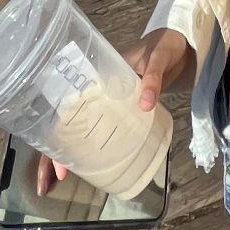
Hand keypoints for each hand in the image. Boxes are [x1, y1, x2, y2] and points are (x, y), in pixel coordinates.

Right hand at [36, 29, 190, 193]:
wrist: (181, 45)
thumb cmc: (164, 46)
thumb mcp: (159, 58)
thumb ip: (152, 78)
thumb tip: (143, 105)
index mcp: (98, 75)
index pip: (65, 105)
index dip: (53, 133)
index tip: (55, 162)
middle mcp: (97, 91)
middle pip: (66, 124)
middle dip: (52, 153)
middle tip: (48, 184)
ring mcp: (108, 103)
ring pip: (79, 130)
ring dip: (66, 153)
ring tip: (58, 180)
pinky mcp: (122, 110)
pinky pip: (102, 130)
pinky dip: (91, 148)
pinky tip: (87, 164)